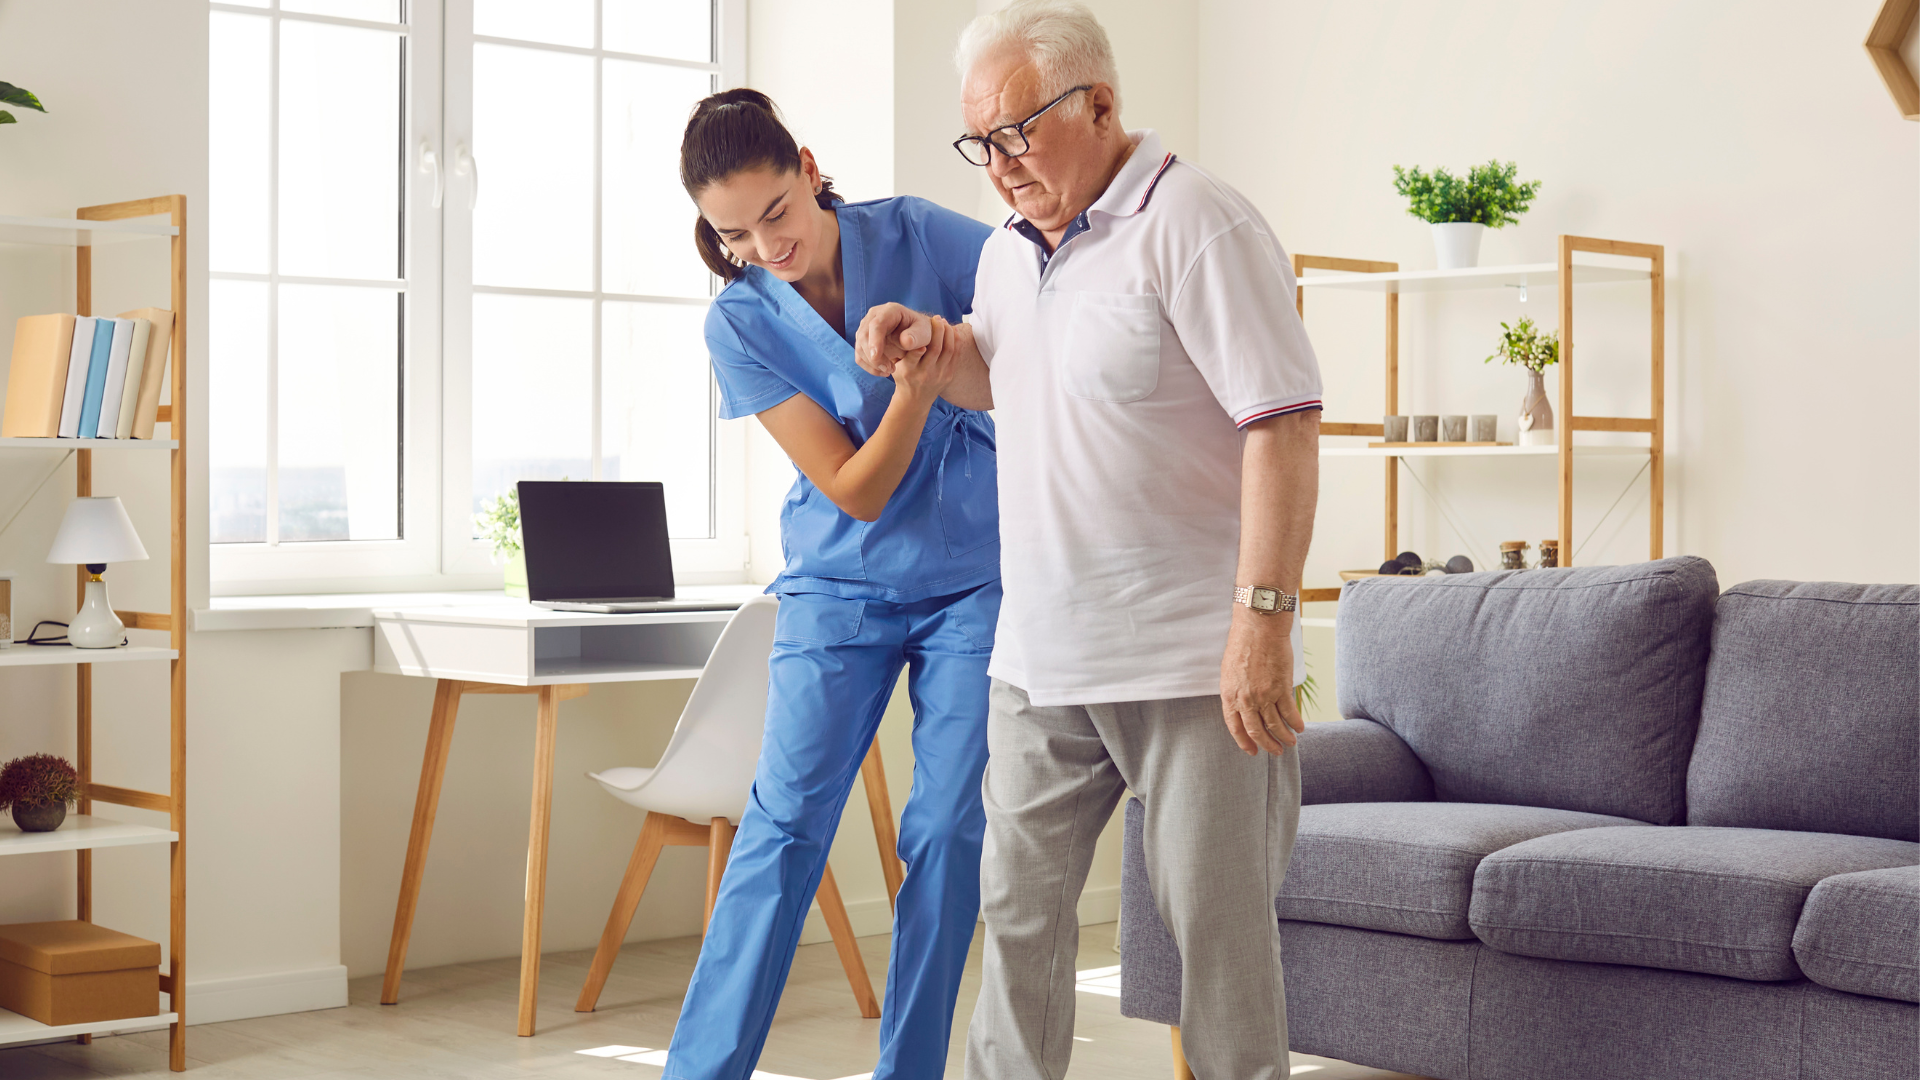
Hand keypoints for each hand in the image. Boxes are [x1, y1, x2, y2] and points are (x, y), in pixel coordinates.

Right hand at [855, 302, 932, 377]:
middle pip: (864, 336)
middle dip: (873, 356)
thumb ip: (916, 336)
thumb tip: (904, 341)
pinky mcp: (864, 341)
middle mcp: (874, 316)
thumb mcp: (924, 333)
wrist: (916, 336)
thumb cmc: (921, 332)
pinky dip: (869, 367)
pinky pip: (860, 356)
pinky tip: (883, 372)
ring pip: (860, 347)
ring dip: (872, 363)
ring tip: (890, 370)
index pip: (876, 324)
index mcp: (890, 311)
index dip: (874, 340)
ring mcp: (866, 328)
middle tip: (890, 369)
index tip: (876, 356)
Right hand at [889, 316, 961, 401]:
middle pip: (936, 349)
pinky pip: (955, 356)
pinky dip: (955, 341)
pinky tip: (952, 331)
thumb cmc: (903, 376)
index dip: (921, 338)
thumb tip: (903, 329)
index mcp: (909, 371)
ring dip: (948, 333)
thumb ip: (899, 350)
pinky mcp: (948, 376)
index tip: (924, 324)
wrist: (914, 400)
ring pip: (948, 350)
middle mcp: (924, 374)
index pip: (915, 353)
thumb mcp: (895, 365)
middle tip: (936, 318)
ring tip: (944, 322)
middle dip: (938, 330)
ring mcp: (938, 376)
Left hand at [1219, 610, 1303, 755]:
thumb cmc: (1242, 643)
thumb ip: (1234, 690)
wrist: (1258, 628)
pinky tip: (1300, 727)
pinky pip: (1289, 712)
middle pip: (1256, 730)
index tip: (1252, 750)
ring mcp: (1264, 695)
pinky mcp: (1281, 688)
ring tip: (1291, 743)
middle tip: (1275, 751)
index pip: (1234, 726)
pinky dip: (1296, 722)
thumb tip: (1241, 704)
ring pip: (1275, 725)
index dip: (1244, 741)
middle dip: (1267, 744)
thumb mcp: (1229, 670)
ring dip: (1284, 737)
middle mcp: (1245, 699)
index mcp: (1229, 695)